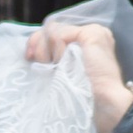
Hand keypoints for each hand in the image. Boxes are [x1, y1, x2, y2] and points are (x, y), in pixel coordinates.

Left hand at [27, 15, 132, 132]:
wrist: (103, 103)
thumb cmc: (81, 95)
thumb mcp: (62, 71)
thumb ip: (53, 56)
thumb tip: (31, 51)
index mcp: (84, 41)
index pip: (53, 33)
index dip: (37, 43)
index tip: (29, 58)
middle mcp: (89, 32)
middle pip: (50, 29)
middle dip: (38, 46)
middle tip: (35, 63)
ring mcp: (92, 31)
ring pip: (51, 32)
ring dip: (45, 52)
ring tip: (54, 68)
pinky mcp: (91, 34)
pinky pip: (58, 35)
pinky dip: (55, 51)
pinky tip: (61, 64)